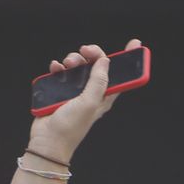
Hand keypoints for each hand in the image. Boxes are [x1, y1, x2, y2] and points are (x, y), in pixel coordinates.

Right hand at [27, 38, 143, 161]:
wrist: (48, 139)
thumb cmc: (71, 126)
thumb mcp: (90, 102)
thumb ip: (98, 81)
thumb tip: (106, 61)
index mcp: (105, 95)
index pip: (120, 74)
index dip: (128, 58)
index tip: (135, 44)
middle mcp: (93, 92)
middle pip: (98, 64)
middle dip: (93, 53)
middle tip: (85, 50)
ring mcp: (76, 91)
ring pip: (79, 66)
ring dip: (73, 59)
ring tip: (67, 64)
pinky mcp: (60, 90)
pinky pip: (61, 72)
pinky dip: (59, 67)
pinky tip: (56, 67)